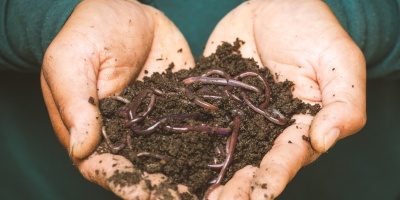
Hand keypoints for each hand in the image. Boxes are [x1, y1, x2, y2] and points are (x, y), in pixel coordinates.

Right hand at [40, 0, 194, 198]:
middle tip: (187, 198)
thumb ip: (76, 104)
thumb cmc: (88, 32)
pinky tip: (225, 154)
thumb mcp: (71, 62)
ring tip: (211, 189)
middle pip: (142, 168)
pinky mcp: (177, 105)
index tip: (147, 196)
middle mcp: (126, 132)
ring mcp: (154, 120)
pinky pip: (191, 125)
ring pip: (170, 153)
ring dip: (188, 173)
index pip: (105, 166)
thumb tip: (82, 149)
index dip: (126, 184)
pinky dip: (207, 141)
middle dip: (162, 187)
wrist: (124, 9)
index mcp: (92, 129)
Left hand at [204, 0, 365, 198]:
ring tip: (197, 197)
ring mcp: (239, 118)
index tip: (259, 193)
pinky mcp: (216, 104)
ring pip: (225, 154)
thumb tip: (325, 139)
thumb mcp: (338, 60)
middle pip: (253, 164)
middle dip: (238, 188)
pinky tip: (172, 162)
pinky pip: (202, 125)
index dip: (275, 175)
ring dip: (211, 177)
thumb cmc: (312, 28)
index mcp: (300, 124)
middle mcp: (267, 129)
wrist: (273, 4)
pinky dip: (188, 145)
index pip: (289, 156)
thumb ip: (343, 102)